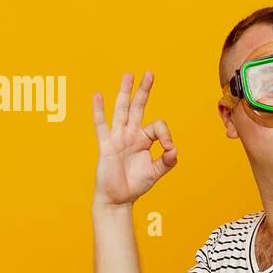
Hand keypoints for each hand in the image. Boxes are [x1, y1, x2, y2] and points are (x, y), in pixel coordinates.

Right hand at [92, 72, 177, 208]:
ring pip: (122, 110)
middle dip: (144, 91)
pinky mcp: (106, 145)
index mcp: (144, 140)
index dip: (166, 134)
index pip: (157, 126)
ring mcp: (118, 138)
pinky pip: (101, 125)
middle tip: (149, 74)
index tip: (169, 148)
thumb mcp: (156, 172)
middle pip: (138, 107)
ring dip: (125, 92)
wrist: (118, 198)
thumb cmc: (135, 184)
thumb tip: (174, 149)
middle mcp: (130, 135)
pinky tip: (98, 96)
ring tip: (128, 75)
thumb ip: (167, 161)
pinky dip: (99, 111)